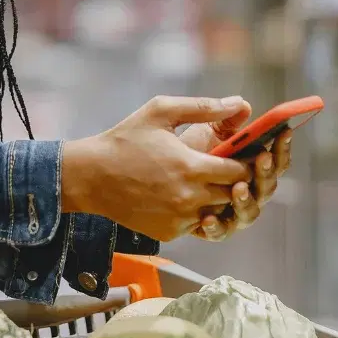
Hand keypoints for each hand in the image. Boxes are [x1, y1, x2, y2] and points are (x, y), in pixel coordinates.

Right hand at [60, 96, 253, 241]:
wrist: (91, 177)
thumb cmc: (125, 139)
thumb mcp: (161, 111)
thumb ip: (203, 107)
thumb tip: (240, 103)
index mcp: (191, 167)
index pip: (240, 171)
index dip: (247, 163)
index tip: (245, 154)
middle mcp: (189, 198)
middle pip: (233, 194)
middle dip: (234, 181)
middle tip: (226, 166)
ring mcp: (179, 219)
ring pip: (217, 212)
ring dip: (216, 198)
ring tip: (202, 179)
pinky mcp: (169, 233)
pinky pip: (196, 225)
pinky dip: (196, 212)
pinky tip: (181, 193)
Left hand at [185, 116, 292, 239]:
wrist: (151, 172)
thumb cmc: (181, 150)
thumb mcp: (201, 130)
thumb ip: (223, 119)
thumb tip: (242, 105)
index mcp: (247, 165)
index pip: (274, 159)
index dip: (282, 147)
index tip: (284, 132)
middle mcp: (245, 189)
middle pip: (267, 187)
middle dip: (266, 173)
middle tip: (261, 158)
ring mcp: (231, 210)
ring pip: (250, 212)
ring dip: (247, 201)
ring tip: (237, 188)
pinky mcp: (212, 227)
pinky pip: (221, 232)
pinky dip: (217, 226)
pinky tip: (207, 217)